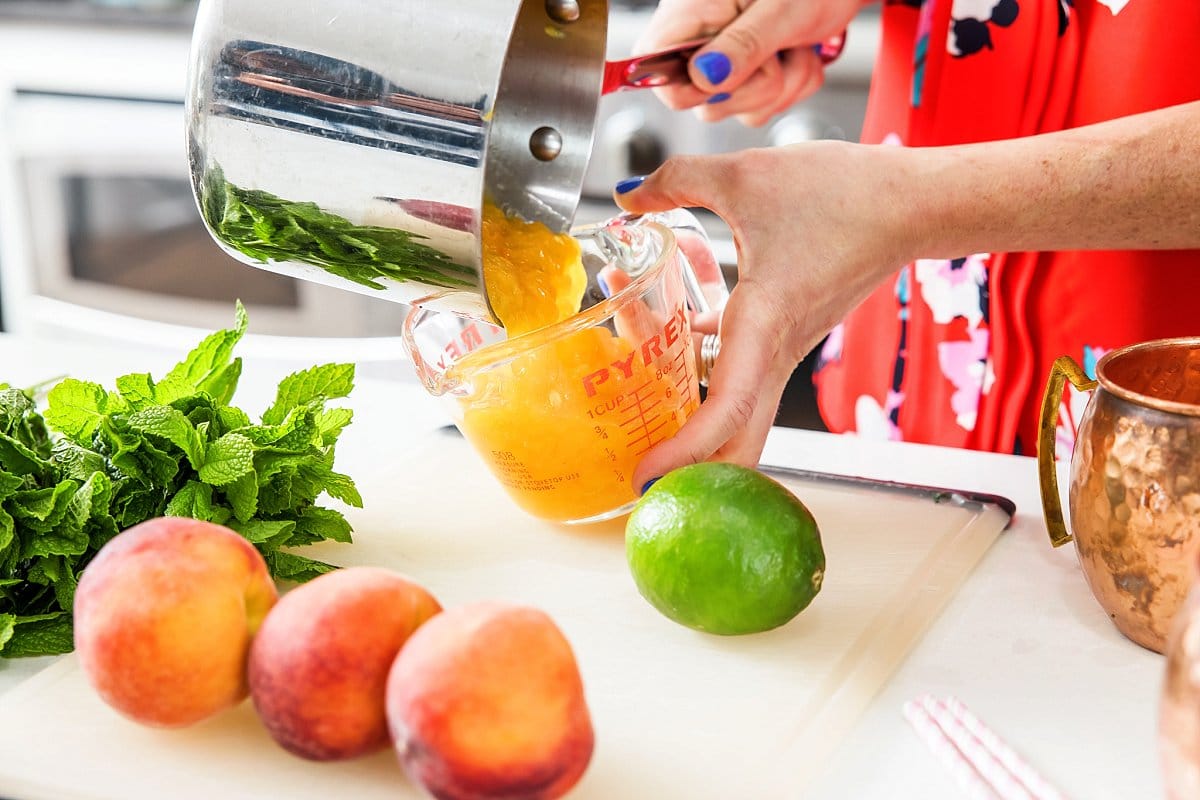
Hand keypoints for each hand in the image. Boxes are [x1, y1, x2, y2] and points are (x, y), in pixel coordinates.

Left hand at [614, 141, 920, 486]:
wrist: (911, 202)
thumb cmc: (846, 195)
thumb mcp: (745, 176)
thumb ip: (678, 179)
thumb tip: (630, 193)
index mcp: (764, 328)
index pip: (723, 413)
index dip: (682, 453)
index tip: (645, 477)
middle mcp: (774, 352)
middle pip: (733, 439)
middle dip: (684, 461)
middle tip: (632, 459)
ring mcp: (781, 348)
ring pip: (726, 396)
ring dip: (675, 382)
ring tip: (626, 331)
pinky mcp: (784, 332)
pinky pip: (734, 359)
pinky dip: (696, 343)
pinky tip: (670, 298)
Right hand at [636, 0, 866, 125]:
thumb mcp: (777, 9)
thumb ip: (742, 45)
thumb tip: (705, 78)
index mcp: (687, 16)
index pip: (655, 75)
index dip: (696, 88)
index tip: (734, 70)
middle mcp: (698, 43)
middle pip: (705, 104)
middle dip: (756, 86)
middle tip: (778, 48)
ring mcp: (723, 64)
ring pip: (740, 110)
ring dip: (781, 85)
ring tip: (793, 45)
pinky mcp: (748, 78)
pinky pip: (764, 109)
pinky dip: (791, 86)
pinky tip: (797, 53)